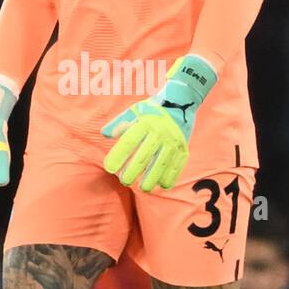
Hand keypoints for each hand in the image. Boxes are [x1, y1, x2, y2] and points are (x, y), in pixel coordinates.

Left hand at [101, 54, 216, 192]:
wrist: (182, 100)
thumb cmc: (153, 108)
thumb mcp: (135, 110)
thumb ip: (119, 122)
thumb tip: (105, 134)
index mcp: (146, 122)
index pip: (129, 142)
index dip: (118, 156)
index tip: (109, 168)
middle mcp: (160, 132)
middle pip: (144, 156)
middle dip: (133, 171)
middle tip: (124, 181)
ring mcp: (173, 141)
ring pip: (161, 163)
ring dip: (151, 178)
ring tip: (143, 188)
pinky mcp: (183, 147)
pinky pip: (177, 165)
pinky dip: (170, 176)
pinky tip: (163, 185)